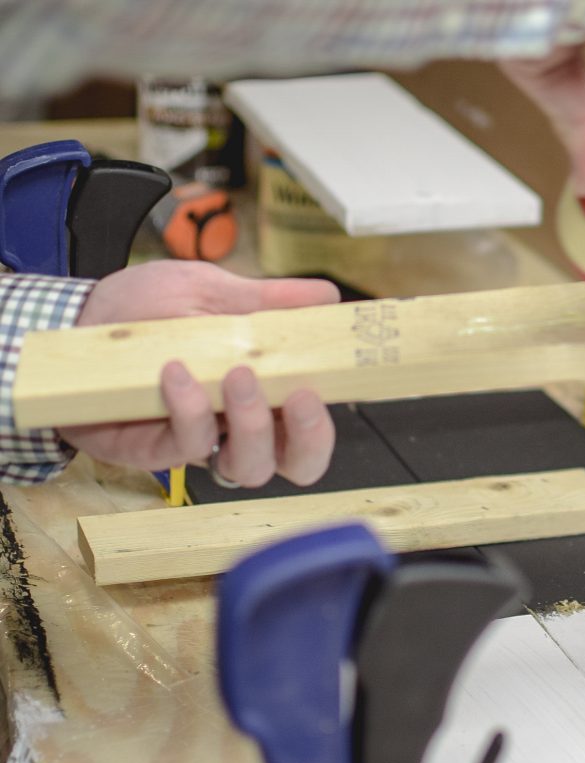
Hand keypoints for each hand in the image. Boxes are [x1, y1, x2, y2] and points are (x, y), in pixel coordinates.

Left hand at [60, 261, 340, 487]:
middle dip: (308, 438)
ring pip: (247, 468)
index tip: (327, 384)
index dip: (327, 421)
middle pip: (295, 464)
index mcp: (263, 391)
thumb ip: (269, 300)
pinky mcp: (156, 449)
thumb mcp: (212, 291)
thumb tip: (329, 294)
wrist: (74, 318)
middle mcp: (239, 425)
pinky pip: (188, 446)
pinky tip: (177, 372)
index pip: (311, 426)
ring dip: (252, 424)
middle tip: (300, 396)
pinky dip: (191, 409)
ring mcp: (199, 440)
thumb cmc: (144, 308)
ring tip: (237, 374)